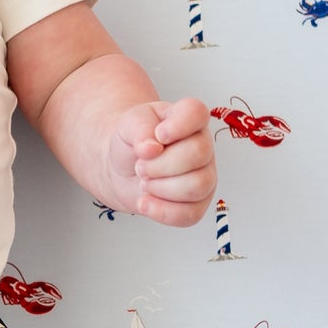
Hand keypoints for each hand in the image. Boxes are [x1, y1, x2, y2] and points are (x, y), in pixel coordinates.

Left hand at [105, 96, 215, 224]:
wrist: (122, 169)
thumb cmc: (133, 142)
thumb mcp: (128, 125)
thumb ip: (139, 128)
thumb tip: (152, 147)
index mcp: (189, 118)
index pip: (198, 113)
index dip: (179, 125)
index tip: (158, 135)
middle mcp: (203, 145)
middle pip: (198, 154)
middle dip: (160, 164)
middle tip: (141, 166)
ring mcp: (205, 176)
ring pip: (197, 186)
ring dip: (160, 188)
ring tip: (144, 182)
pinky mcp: (197, 204)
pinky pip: (190, 214)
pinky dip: (162, 211)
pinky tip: (145, 202)